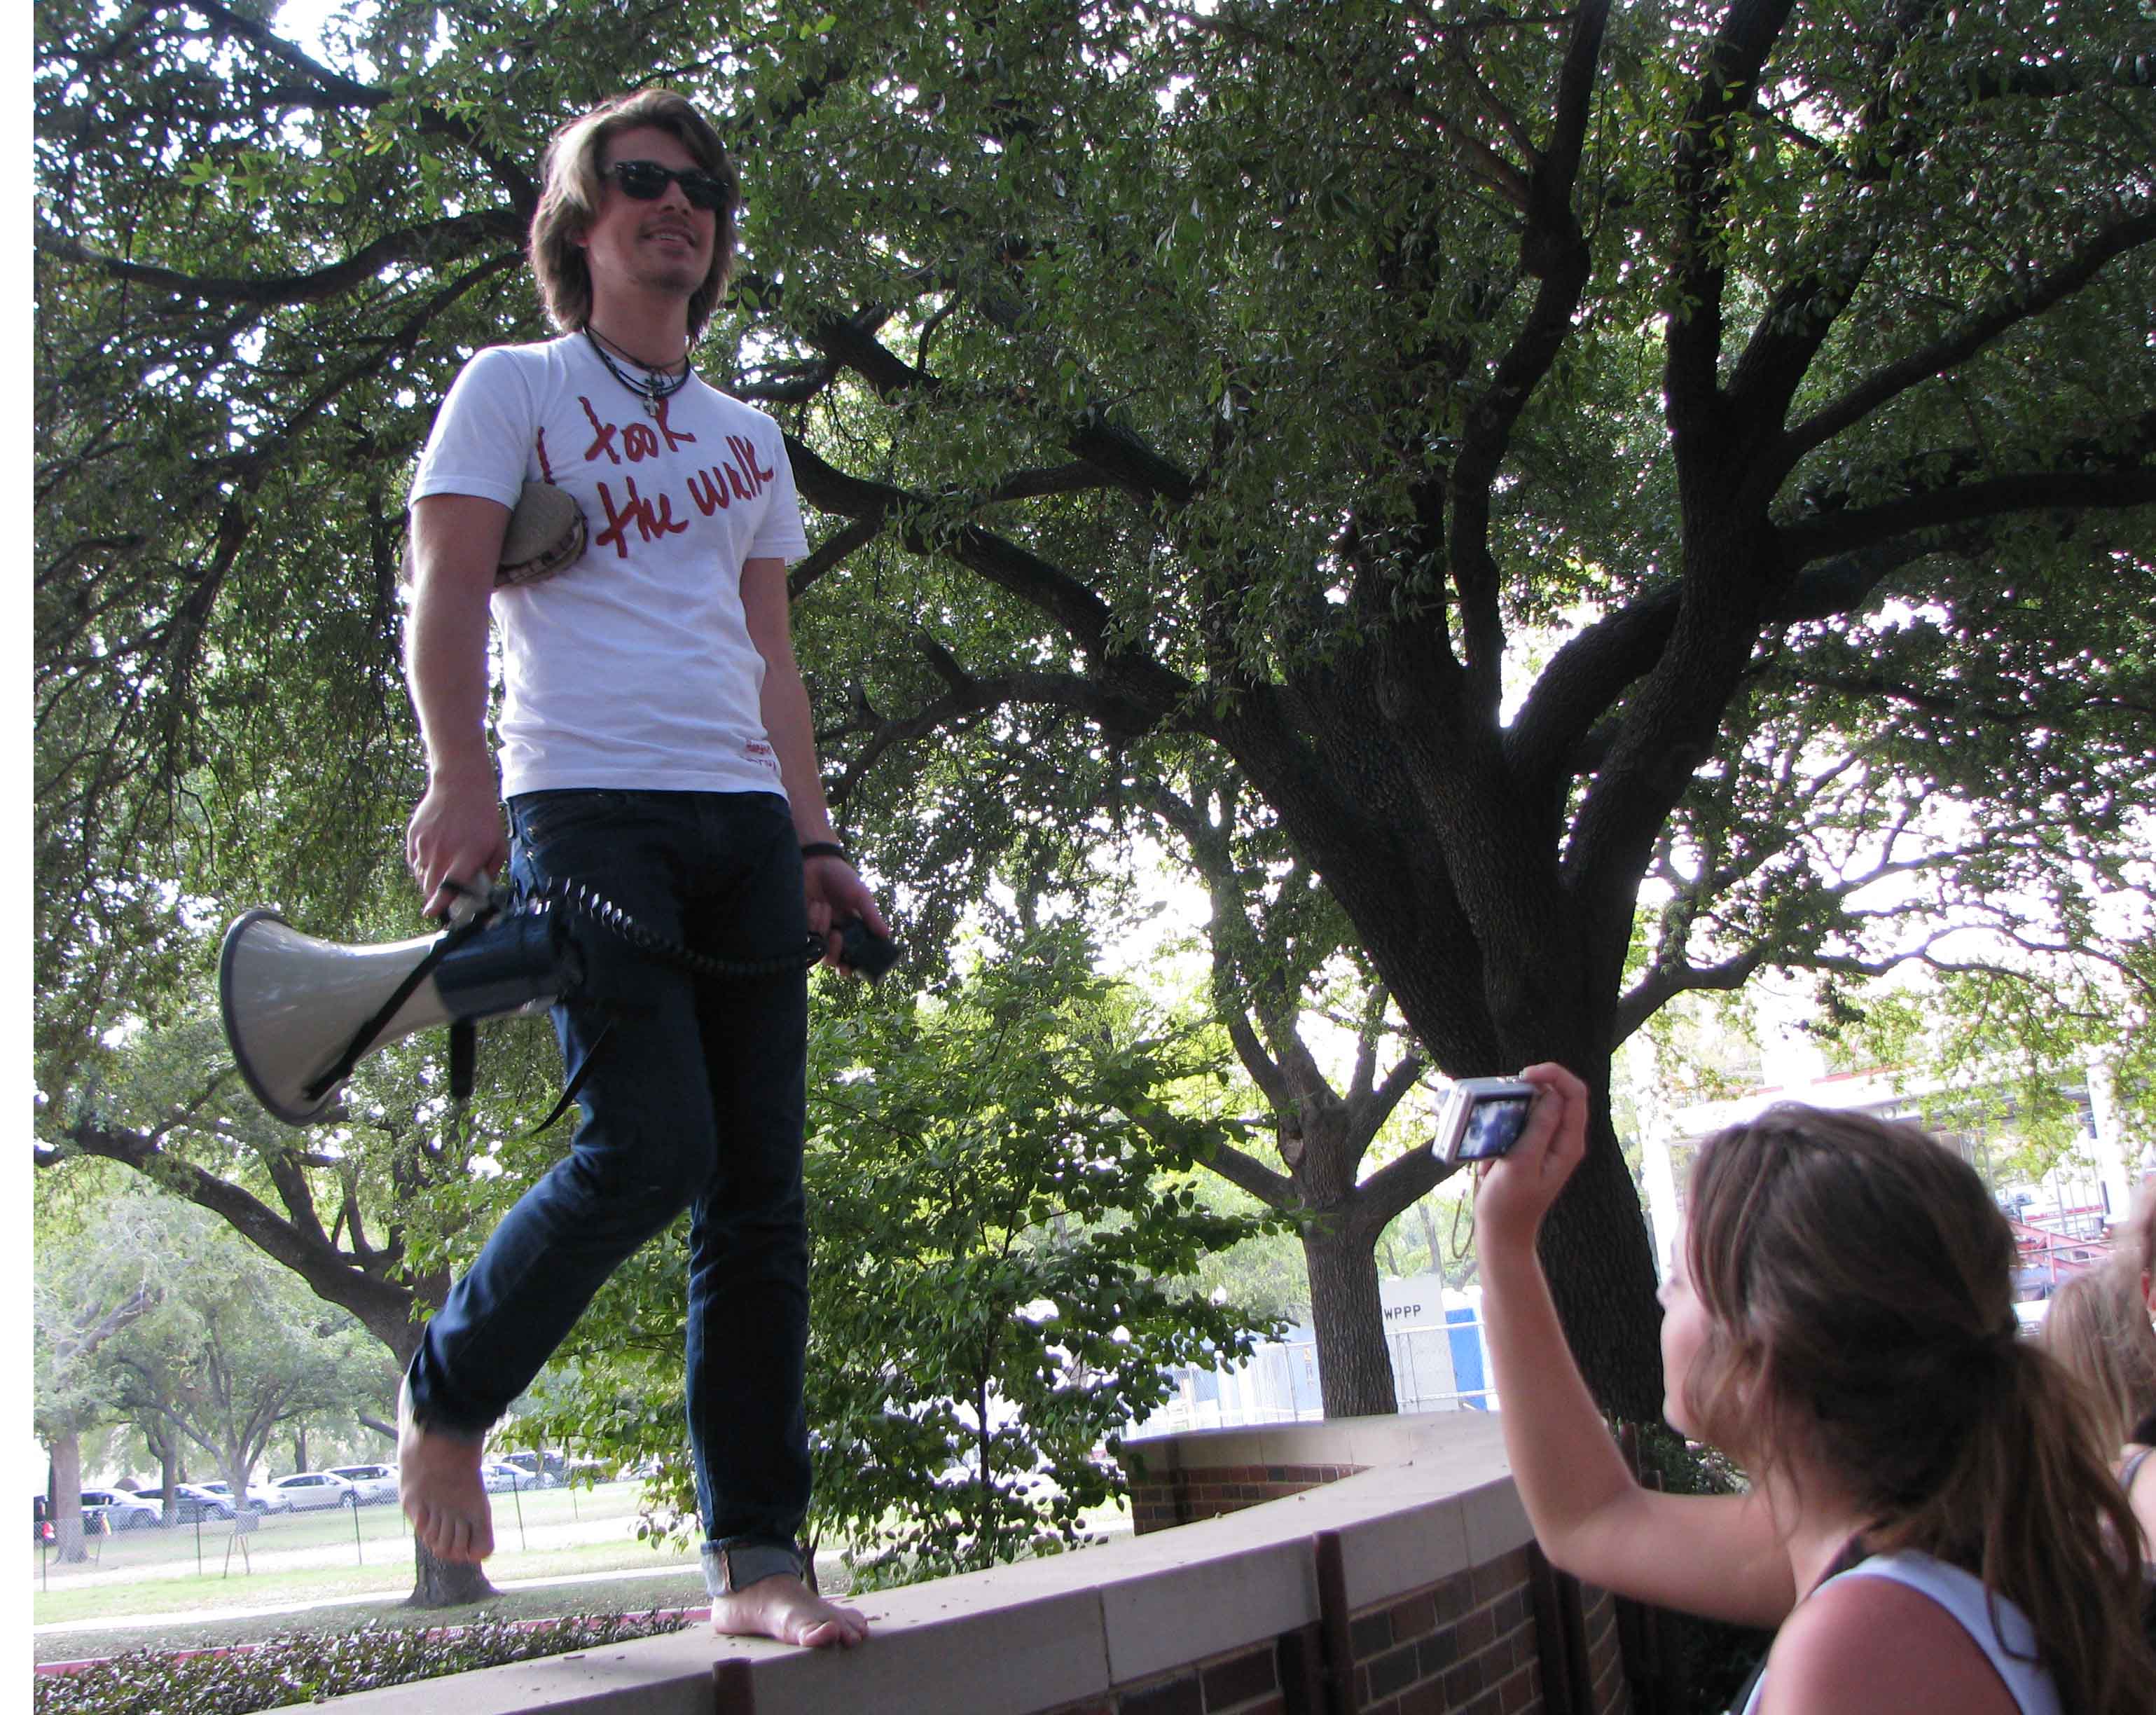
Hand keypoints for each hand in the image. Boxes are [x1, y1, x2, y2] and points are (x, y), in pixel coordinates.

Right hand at [406, 768, 507, 918]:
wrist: (460, 784)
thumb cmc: (484, 817)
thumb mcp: (497, 845)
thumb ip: (490, 872)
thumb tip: (480, 893)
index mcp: (466, 855)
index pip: (449, 887)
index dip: (440, 904)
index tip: (433, 914)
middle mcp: (442, 851)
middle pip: (431, 887)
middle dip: (436, 899)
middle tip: (444, 899)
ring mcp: (425, 844)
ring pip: (422, 876)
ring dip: (431, 881)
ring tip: (444, 867)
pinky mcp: (413, 837)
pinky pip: (414, 862)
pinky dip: (423, 867)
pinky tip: (435, 856)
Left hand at [802, 853, 888, 972]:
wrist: (817, 861)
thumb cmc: (841, 877)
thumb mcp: (861, 895)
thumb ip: (871, 915)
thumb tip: (886, 934)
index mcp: (850, 930)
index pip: (851, 956)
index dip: (849, 967)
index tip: (848, 969)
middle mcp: (833, 933)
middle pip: (832, 959)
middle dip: (835, 953)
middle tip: (837, 936)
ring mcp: (816, 929)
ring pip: (818, 948)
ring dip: (822, 930)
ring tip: (823, 907)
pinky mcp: (800, 923)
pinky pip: (804, 935)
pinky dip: (811, 921)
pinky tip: (814, 904)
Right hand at [1472, 1062, 1590, 1257]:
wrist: (1501, 1232)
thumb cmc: (1510, 1204)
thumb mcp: (1522, 1163)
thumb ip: (1539, 1127)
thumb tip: (1551, 1093)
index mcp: (1568, 1143)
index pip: (1574, 1093)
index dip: (1553, 1075)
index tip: (1524, 1075)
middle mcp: (1563, 1140)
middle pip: (1556, 1094)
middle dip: (1527, 1093)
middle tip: (1501, 1102)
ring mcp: (1547, 1143)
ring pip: (1534, 1108)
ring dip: (1510, 1113)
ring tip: (1494, 1138)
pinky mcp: (1530, 1148)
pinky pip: (1520, 1124)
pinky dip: (1503, 1128)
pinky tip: (1491, 1152)